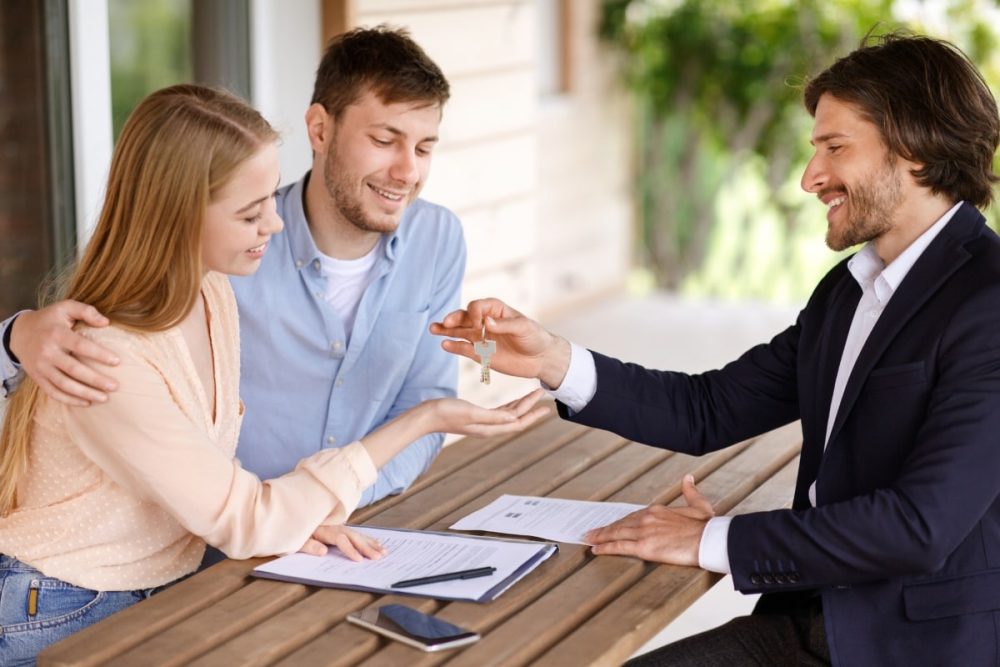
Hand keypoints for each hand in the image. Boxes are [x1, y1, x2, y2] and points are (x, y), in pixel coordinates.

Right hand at [10, 301, 118, 405]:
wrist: (19, 333)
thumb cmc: (50, 320)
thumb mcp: (65, 307)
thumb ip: (86, 311)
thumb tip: (106, 322)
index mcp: (57, 334)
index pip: (80, 346)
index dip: (99, 354)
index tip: (117, 361)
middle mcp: (47, 352)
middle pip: (73, 370)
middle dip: (95, 380)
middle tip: (115, 386)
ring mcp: (41, 367)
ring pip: (64, 385)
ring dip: (85, 393)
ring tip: (105, 398)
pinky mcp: (38, 377)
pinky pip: (53, 392)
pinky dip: (69, 400)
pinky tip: (86, 403)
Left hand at [298, 524, 386, 559]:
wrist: (293, 515)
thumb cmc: (294, 530)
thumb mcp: (296, 540)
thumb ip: (309, 545)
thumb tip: (323, 552)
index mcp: (325, 530)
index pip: (341, 540)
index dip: (350, 550)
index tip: (359, 560)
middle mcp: (335, 527)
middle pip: (354, 537)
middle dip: (367, 548)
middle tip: (378, 557)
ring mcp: (339, 527)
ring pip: (358, 535)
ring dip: (371, 544)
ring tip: (383, 552)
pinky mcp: (341, 528)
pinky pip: (357, 533)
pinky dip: (368, 538)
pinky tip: (377, 542)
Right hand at [423, 388, 550, 436]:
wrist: (426, 415)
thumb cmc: (446, 412)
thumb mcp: (471, 412)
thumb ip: (493, 417)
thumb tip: (514, 419)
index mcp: (489, 427)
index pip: (517, 423)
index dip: (533, 415)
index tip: (547, 407)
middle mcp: (488, 427)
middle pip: (516, 419)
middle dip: (531, 408)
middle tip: (544, 396)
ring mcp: (482, 422)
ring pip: (508, 415)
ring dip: (521, 406)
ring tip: (533, 397)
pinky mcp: (476, 416)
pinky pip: (499, 412)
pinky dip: (509, 406)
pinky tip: (512, 401)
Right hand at [430, 298, 571, 387]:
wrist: (541, 359)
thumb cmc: (535, 338)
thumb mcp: (524, 328)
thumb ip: (505, 324)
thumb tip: (486, 321)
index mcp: (496, 310)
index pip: (477, 306)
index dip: (474, 313)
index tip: (478, 324)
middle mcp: (485, 322)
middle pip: (464, 317)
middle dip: (454, 319)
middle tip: (445, 323)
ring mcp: (481, 338)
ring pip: (459, 332)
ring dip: (446, 330)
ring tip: (433, 329)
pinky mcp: (480, 354)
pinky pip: (463, 348)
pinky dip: (454, 346)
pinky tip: (444, 344)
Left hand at [584, 475, 713, 566]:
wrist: (709, 539)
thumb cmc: (706, 526)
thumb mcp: (699, 505)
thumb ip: (690, 491)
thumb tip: (688, 478)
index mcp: (658, 510)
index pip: (634, 516)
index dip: (622, 521)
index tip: (615, 524)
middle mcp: (648, 518)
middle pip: (622, 524)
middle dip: (606, 528)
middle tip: (593, 532)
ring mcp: (644, 532)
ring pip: (616, 533)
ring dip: (601, 536)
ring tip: (590, 539)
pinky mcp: (644, 547)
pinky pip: (619, 546)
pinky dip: (605, 547)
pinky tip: (596, 548)